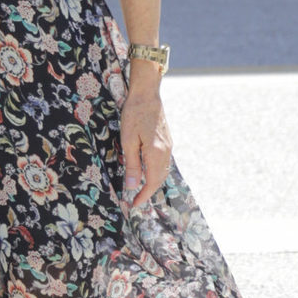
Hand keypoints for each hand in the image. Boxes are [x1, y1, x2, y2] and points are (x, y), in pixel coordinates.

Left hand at [120, 82, 171, 208]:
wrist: (147, 94)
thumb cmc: (134, 115)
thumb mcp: (128, 140)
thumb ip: (131, 165)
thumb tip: (132, 186)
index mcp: (156, 153)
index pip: (152, 182)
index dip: (144, 196)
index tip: (134, 204)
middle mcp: (166, 152)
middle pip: (160, 179)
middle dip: (148, 191)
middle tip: (135, 199)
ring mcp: (168, 146)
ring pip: (162, 171)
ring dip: (153, 182)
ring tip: (139, 188)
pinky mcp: (167, 141)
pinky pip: (163, 162)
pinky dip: (155, 171)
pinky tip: (146, 171)